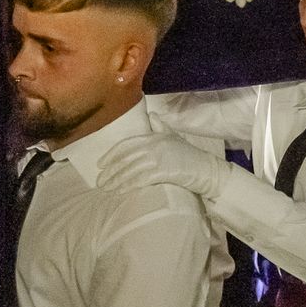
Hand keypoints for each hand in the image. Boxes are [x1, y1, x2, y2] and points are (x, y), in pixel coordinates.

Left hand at [100, 133, 227, 197]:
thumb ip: (161, 127)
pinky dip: (128, 185)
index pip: (126, 144)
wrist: (206, 169)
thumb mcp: (174, 137)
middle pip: (125, 158)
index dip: (111, 155)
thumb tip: (152, 115)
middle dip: (110, 171)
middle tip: (99, 181)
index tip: (100, 164)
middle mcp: (154, 145)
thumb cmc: (189, 155)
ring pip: (130, 170)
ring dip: (116, 180)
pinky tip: (120, 191)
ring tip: (106, 188)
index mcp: (154, 136)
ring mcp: (158, 158)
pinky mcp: (163, 171)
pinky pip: (140, 179)